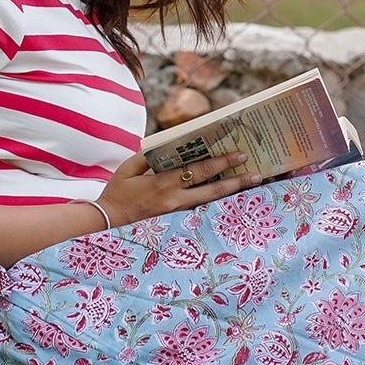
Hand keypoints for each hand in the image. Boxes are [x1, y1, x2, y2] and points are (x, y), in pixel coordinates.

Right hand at [96, 150, 260, 227]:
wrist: (108, 220)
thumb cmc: (117, 191)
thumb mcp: (128, 168)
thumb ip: (148, 156)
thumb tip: (167, 144)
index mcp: (163, 184)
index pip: (198, 172)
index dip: (220, 163)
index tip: (239, 155)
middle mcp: (175, 199)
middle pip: (212, 190)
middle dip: (235, 180)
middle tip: (256, 172)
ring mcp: (177, 211)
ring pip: (210, 200)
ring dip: (232, 192)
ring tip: (252, 184)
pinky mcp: (176, 217)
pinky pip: (200, 206)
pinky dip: (217, 199)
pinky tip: (230, 194)